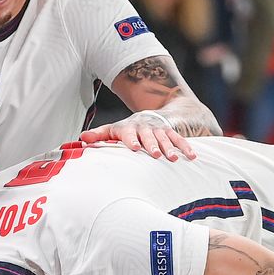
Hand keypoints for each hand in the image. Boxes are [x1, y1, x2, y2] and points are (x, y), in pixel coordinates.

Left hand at [79, 111, 197, 160]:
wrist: (148, 115)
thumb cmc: (126, 130)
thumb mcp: (111, 130)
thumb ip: (98, 135)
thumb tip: (82, 139)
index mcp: (129, 127)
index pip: (129, 133)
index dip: (132, 140)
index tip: (135, 148)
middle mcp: (144, 127)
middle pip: (148, 136)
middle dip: (152, 145)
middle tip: (156, 154)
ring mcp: (159, 130)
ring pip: (165, 138)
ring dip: (170, 148)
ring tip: (173, 158)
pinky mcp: (171, 132)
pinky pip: (179, 139)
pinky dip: (185, 147)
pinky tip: (192, 157)